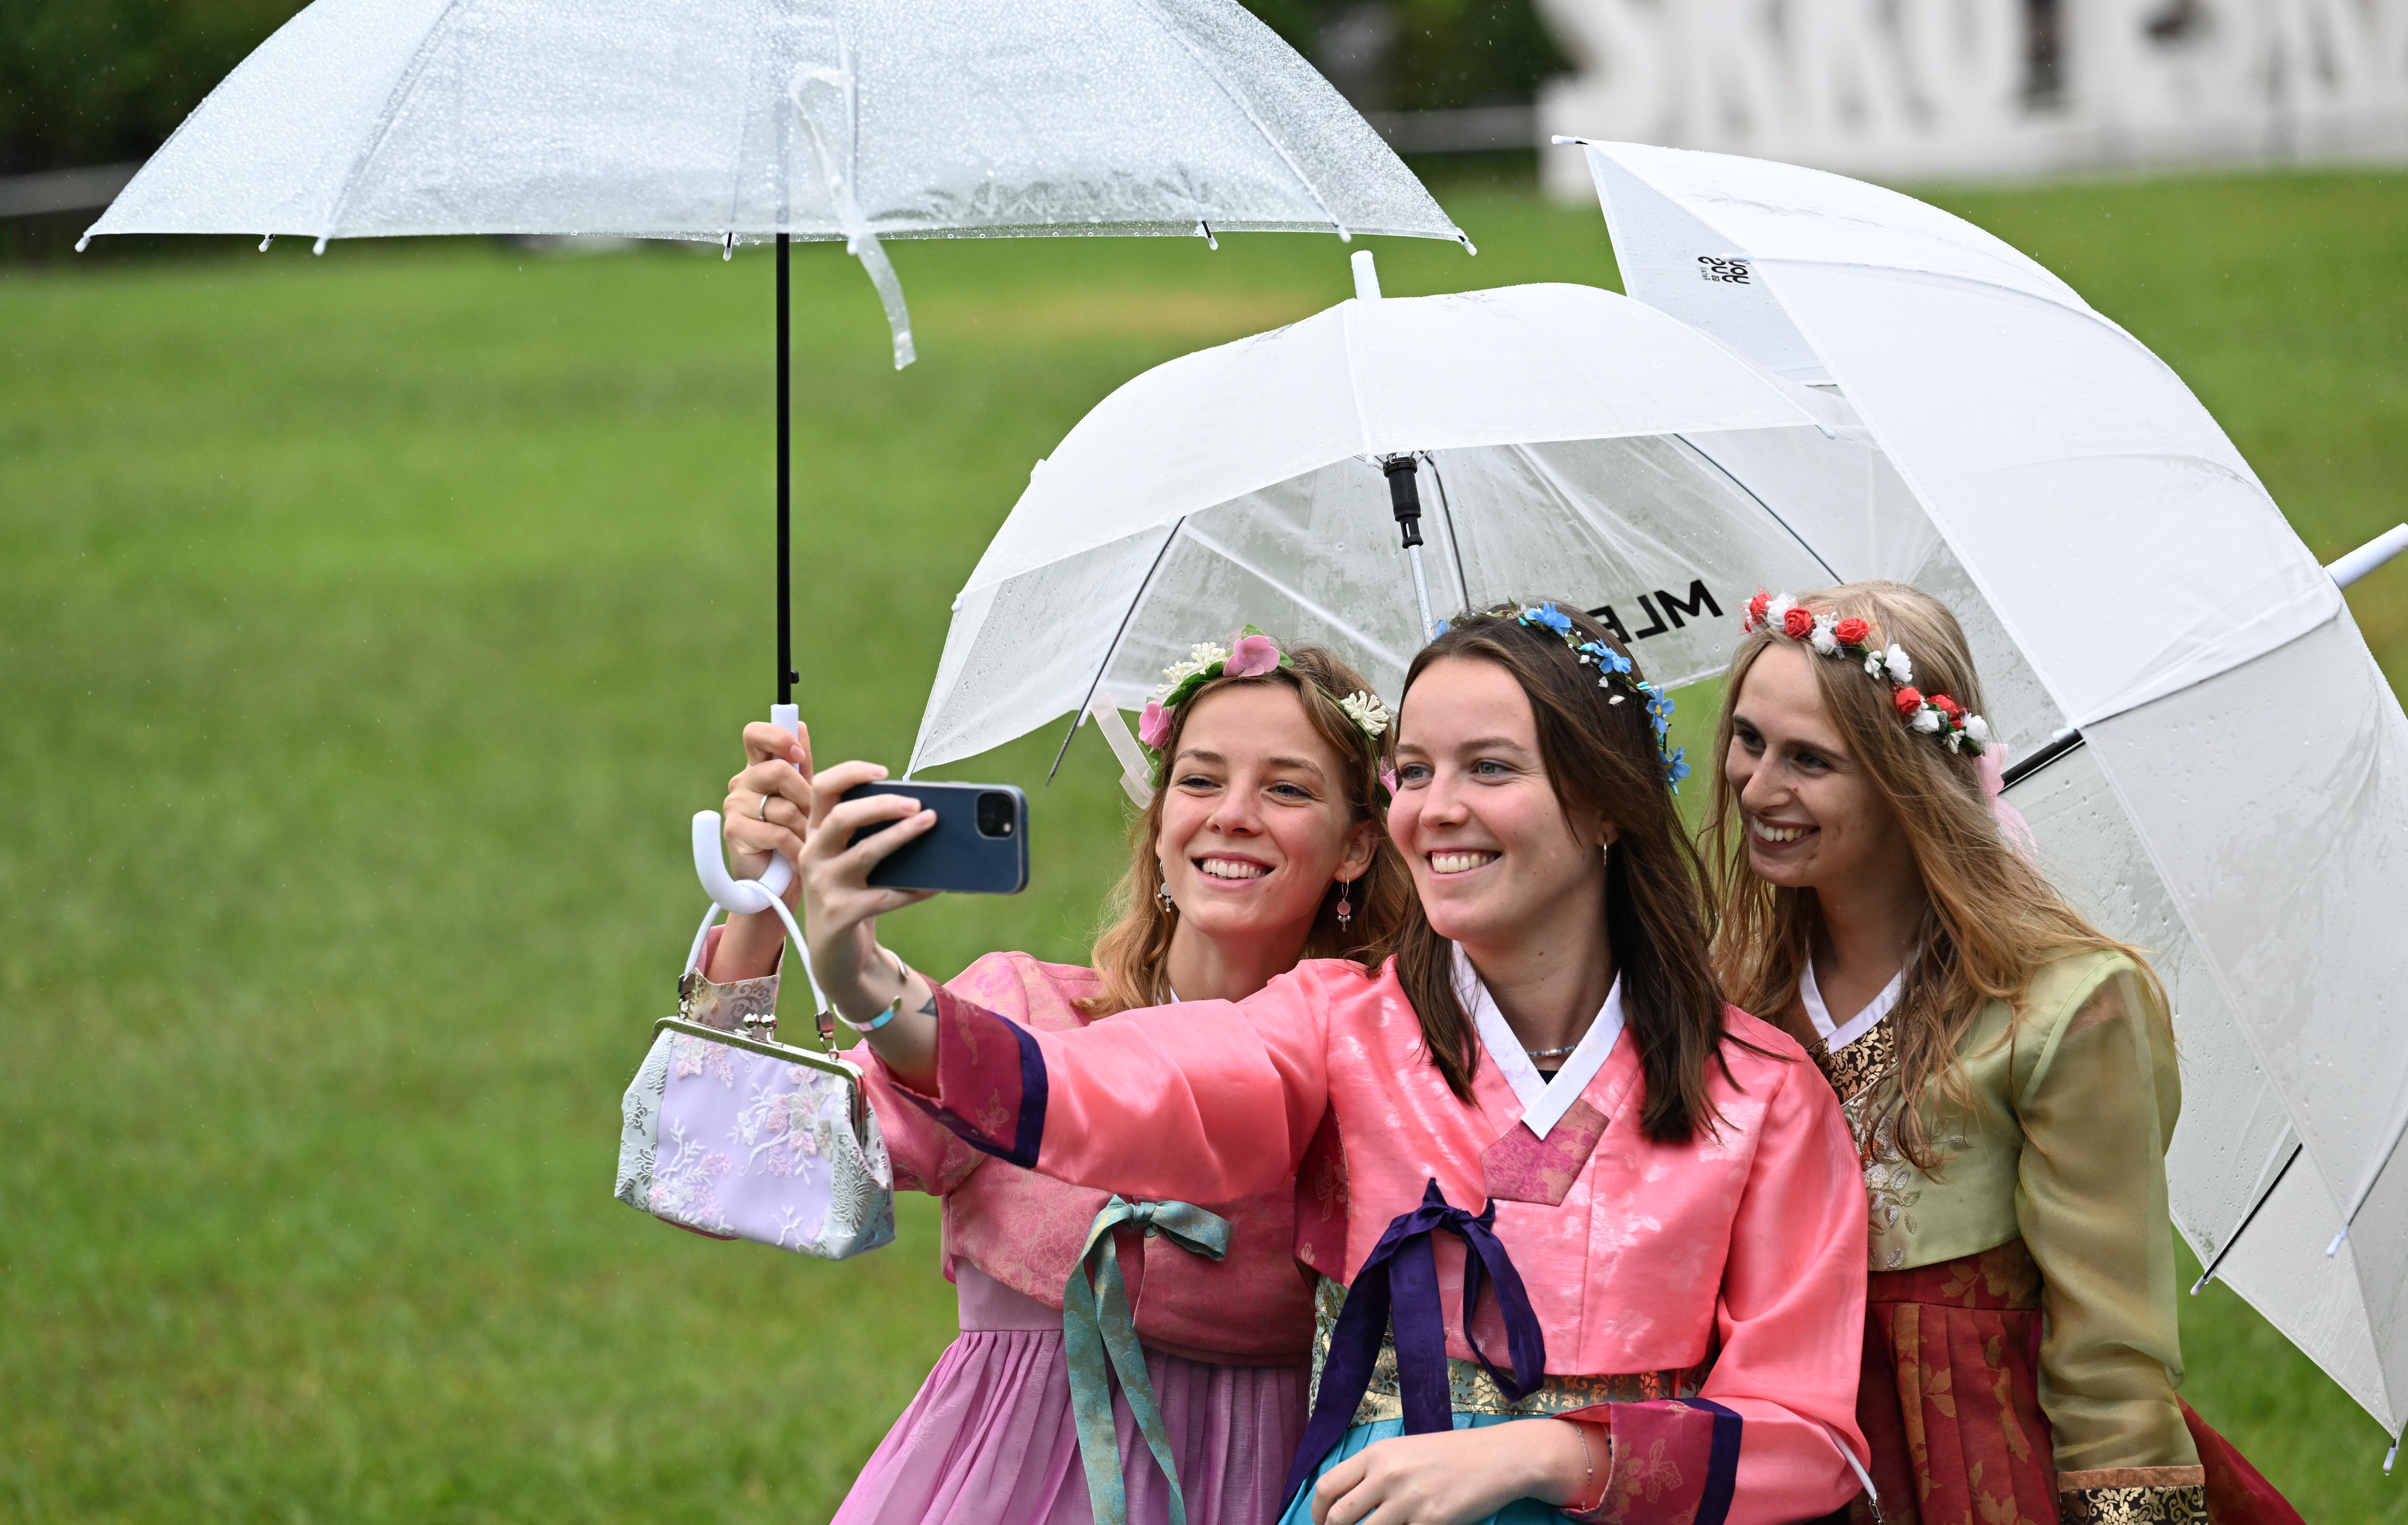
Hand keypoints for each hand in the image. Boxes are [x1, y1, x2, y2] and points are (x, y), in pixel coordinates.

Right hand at [705, 720, 815, 982]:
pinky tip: (801, 857)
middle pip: (778, 770)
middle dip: (806, 795)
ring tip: (810, 842)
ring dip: (805, 827)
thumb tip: (801, 725)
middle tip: (817, 817)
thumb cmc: (794, 837)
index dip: (777, 737)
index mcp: (759, 768)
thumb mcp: (803, 799)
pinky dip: (796, 847)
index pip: (755, 735)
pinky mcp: (735, 833)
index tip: (800, 754)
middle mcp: (743, 783)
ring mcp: (736, 807)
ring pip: (783, 805)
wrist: (776, 885)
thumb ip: (802, 766)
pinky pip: (777, 832)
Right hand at [800, 760, 937, 1025]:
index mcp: (816, 833)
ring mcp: (823, 886)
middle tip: (917, 803)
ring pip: (865, 853)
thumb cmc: (852, 893)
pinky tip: (937, 883)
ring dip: (901, 836)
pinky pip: (885, 897)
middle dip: (882, 805)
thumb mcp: (851, 860)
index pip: (822, 789)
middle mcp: (813, 855)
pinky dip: (914, 888)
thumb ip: (870, 834)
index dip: (850, 773)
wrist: (834, 953)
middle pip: (841, 817)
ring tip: (930, 823)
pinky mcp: (840, 915)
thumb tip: (922, 811)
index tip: (884, 771)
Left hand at [1310, 1420, 1589, 1524]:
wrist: (1499, 1458)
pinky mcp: (1431, 1522)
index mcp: (1378, 1454)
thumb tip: (1346, 1501)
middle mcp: (1388, 1475)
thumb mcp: (1406, 1451)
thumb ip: (1375, 1472)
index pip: (1327, 1486)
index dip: (1317, 1511)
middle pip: (1339, 1517)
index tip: (1322, 1523)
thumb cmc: (1451, 1455)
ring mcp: (1409, 1500)